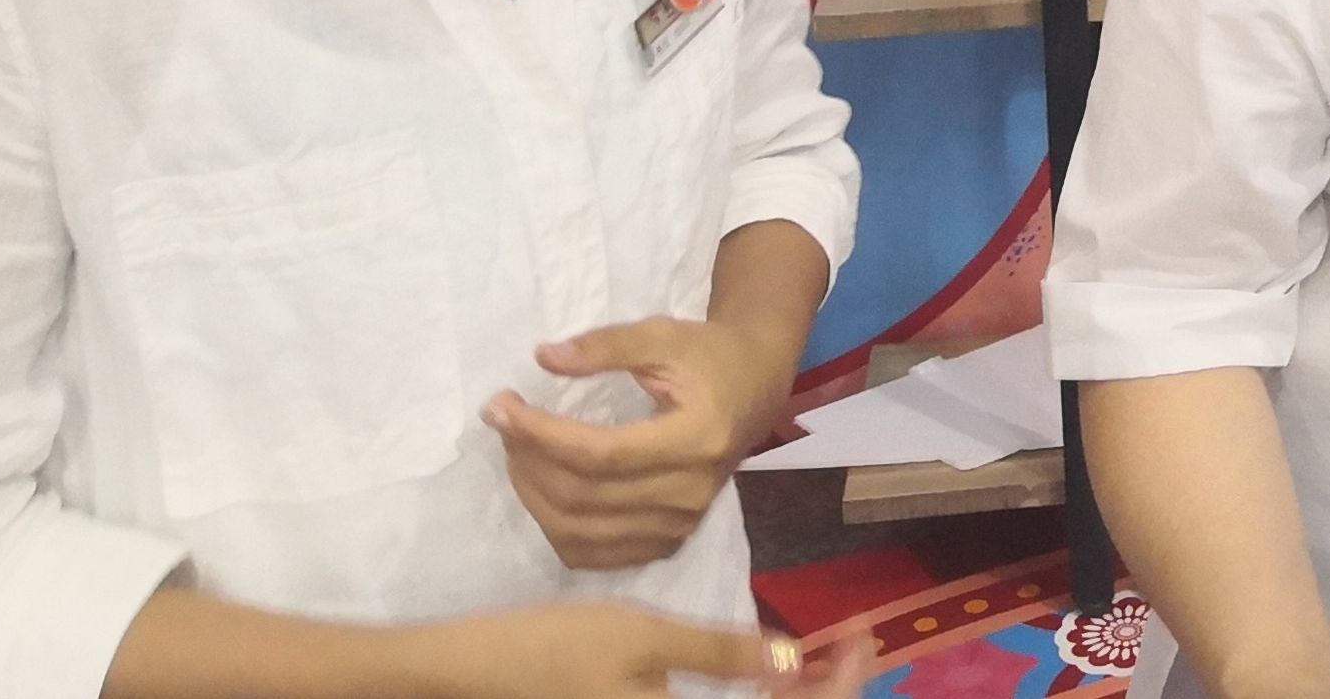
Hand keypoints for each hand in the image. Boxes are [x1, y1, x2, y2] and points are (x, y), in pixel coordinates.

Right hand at [401, 602, 873, 698]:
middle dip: (822, 694)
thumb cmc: (550, 650)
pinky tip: (756, 677)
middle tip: (852, 646)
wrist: (466, 677)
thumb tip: (792, 658)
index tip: (863, 638)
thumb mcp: (643, 636)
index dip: (840, 684)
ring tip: (814, 660)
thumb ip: (720, 651)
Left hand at [486, 317, 787, 571]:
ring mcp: (681, 524)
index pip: (602, 453)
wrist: (755, 390)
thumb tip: (544, 358)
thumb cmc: (708, 356)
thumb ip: (607, 345)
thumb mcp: (663, 335)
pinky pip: (594, 555)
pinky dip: (556, 529)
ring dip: (532, 494)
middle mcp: (691, 492)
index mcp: (698, 437)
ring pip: (580, 531)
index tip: (500, 406)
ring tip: (516, 452)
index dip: (542, 434)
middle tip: (502, 422)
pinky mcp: (668, 541)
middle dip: (528, 459)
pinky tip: (541, 491)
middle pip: (585, 495)